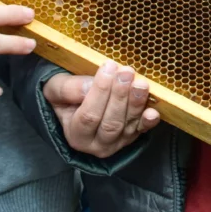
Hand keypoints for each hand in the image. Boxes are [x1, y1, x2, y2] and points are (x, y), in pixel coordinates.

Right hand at [44, 62, 161, 157]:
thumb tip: (89, 86)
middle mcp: (96, 144)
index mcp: (76, 135)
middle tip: (126, 72)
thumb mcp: (57, 90)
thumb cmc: (67, 97)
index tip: (108, 67)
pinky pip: (142, 130)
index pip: (89, 116)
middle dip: (120, 96)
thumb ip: (69, 89)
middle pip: (110, 123)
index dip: (100, 92)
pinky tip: (153, 111)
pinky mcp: (133, 136)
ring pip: (127, 126)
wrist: (77, 107)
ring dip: (136, 103)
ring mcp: (117, 142)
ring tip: (140, 83)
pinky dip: (148, 121)